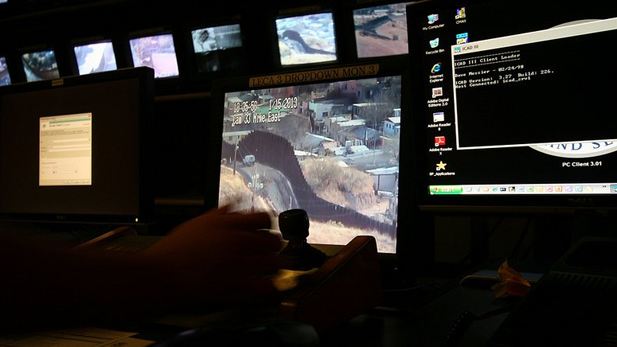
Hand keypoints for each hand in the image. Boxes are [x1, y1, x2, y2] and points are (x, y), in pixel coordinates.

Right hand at [142, 206, 283, 308]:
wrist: (159, 275)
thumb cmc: (174, 250)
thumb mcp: (198, 222)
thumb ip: (220, 213)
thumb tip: (235, 204)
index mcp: (230, 225)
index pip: (265, 218)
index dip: (267, 225)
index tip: (265, 231)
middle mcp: (238, 242)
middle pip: (273, 240)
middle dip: (272, 246)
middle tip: (267, 251)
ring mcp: (239, 265)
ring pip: (274, 262)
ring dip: (273, 265)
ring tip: (268, 268)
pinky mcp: (236, 288)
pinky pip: (265, 286)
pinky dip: (268, 286)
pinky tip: (264, 285)